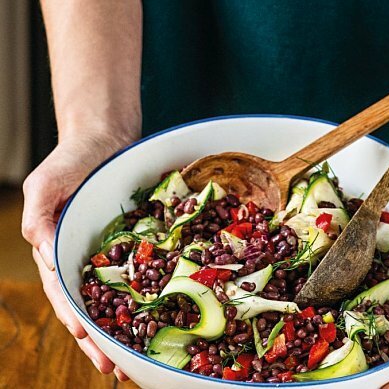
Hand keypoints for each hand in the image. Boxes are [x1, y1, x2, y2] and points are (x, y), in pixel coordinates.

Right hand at [22, 133, 134, 381]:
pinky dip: (146, 297)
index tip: (89, 338)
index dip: (75, 317)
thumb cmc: (70, 161)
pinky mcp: (133, 245)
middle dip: (100, 339)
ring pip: (115, 298)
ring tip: (136, 360)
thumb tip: (47, 255)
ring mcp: (109, 254)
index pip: (63, 293)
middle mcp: (82, 259)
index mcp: (57, 251)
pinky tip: (160, 317)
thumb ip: (39, 217)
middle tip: (116, 368)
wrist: (104, 141)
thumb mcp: (45, 185)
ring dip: (123, 328)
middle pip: (89, 306)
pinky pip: (141, 274)